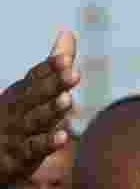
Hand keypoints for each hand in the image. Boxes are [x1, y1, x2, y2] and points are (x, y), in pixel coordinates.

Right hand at [0, 30, 78, 188]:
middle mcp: (16, 109)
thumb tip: (68, 32)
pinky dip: (46, 143)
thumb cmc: (16, 116)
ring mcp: (16, 132)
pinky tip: (63, 137)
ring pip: (34, 120)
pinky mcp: (18, 156)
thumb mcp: (32, 90)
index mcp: (20, 92)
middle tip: (74, 73)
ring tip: (68, 100)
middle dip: (53, 84)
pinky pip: (33, 149)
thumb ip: (52, 66)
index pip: (35, 76)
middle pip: (34, 95)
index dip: (49, 67)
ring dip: (50, 110)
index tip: (66, 58)